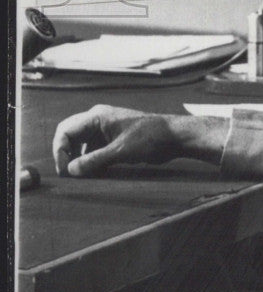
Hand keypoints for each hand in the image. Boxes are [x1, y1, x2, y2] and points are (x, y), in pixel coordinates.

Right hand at [53, 104, 176, 177]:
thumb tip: (70, 170)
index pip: (66, 130)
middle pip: (70, 135)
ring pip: (81, 145)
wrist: (173, 137)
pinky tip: (96, 173)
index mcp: (97, 116)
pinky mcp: (112, 139)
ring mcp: (105, 130)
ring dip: (79, 160)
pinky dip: (91, 162)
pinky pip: (93, 150)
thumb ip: (94, 160)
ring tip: (83, 176)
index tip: (64, 170)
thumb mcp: (120, 151)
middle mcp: (98, 120)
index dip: (60, 150)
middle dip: (65, 154)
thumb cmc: (149, 138)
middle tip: (68, 175)